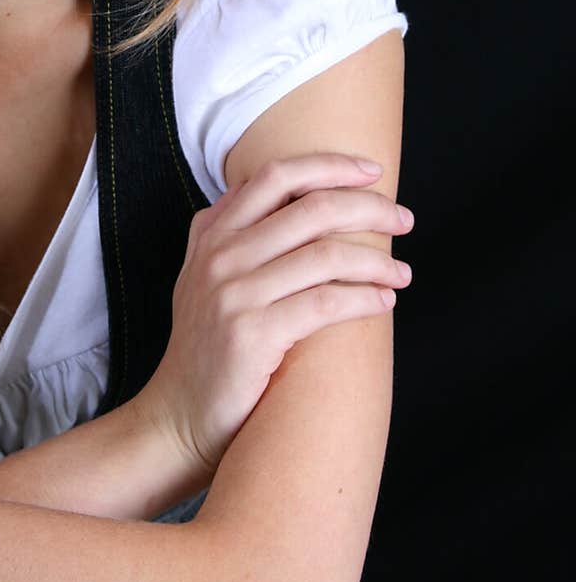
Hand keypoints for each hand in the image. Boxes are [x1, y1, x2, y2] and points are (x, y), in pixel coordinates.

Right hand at [138, 153, 413, 480]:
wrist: (178, 416)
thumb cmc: (208, 345)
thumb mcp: (204, 276)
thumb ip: (233, 232)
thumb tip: (290, 194)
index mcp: (212, 232)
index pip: (276, 175)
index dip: (330, 165)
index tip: (372, 172)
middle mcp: (220, 255)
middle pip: (311, 208)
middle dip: (369, 208)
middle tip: (404, 219)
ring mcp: (234, 293)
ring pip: (326, 255)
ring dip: (377, 260)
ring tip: (401, 272)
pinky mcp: (252, 334)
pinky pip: (325, 304)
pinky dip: (364, 299)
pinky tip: (384, 301)